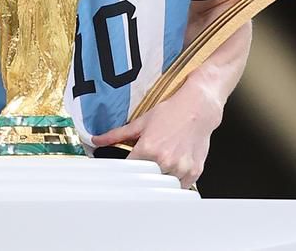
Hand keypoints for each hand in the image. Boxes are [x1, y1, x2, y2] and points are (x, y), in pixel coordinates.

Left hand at [90, 80, 222, 188]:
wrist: (198, 108)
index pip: (129, 172)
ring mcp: (181, 168)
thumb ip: (117, 134)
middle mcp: (165, 160)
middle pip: (146, 182)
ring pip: (164, 187)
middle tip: (144, 170)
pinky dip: (176, 181)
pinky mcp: (194, 172)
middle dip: (143, 177)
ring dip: (160, 180)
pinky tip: (174, 167)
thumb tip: (97, 140)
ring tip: (161, 165)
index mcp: (148, 149)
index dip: (126, 173)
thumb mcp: (141, 121)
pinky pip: (181, 187)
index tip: (124, 175)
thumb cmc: (171, 112)